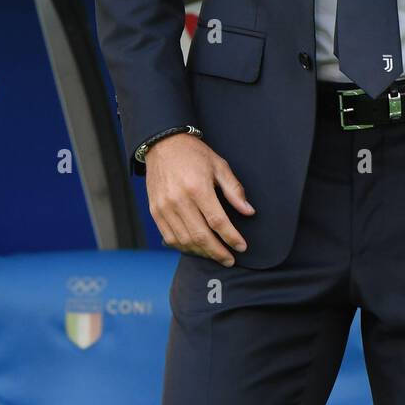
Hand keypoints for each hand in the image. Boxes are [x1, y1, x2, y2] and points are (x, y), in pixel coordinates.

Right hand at [145, 132, 255, 265]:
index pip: (217, 221)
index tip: (242, 247)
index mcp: (197, 188)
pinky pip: (170, 238)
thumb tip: (249, 211)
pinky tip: (196, 249)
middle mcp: (179, 200)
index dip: (231, 237)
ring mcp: (164, 208)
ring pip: (184, 241)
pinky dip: (184, 247)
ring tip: (215, 255)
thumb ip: (234, 190)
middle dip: (218, 252)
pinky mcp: (155, 211)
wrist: (163, 145)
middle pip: (201, 236)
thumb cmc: (194, 154)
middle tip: (230, 260)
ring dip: (202, 253)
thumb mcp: (219, 165)